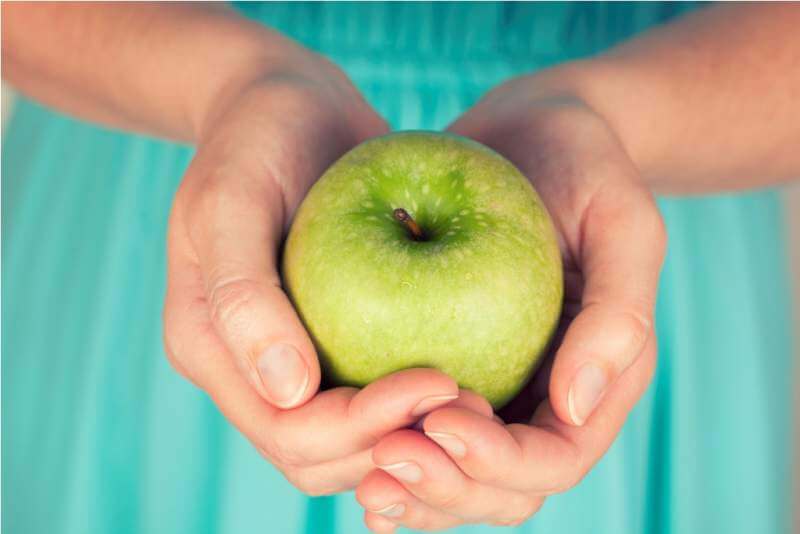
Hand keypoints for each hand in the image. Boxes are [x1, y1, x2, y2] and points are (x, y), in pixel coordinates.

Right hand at [162, 51, 489, 494]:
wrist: (287, 105)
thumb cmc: (254, 137)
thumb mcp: (232, 197)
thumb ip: (242, 293)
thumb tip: (287, 392)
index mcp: (210, 347)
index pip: (286, 429)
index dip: (361, 425)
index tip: (439, 382)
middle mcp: (249, 369)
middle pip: (320, 453)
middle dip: (397, 440)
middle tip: (473, 399)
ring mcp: (292, 359)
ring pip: (353, 440)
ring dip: (414, 432)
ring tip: (480, 398)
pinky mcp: (334, 339)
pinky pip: (375, 393)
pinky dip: (418, 400)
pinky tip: (471, 374)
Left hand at [355, 75, 666, 530]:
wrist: (531, 131)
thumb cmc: (585, 165)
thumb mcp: (621, 219)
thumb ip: (618, 312)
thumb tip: (574, 408)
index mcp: (594, 383)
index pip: (551, 460)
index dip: (497, 461)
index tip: (440, 419)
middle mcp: (541, 401)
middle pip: (497, 489)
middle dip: (444, 488)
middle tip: (382, 458)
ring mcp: (492, 388)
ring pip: (450, 474)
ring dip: (410, 487)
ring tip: (361, 468)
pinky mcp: (445, 363)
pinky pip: (413, 426)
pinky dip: (383, 450)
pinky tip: (343, 447)